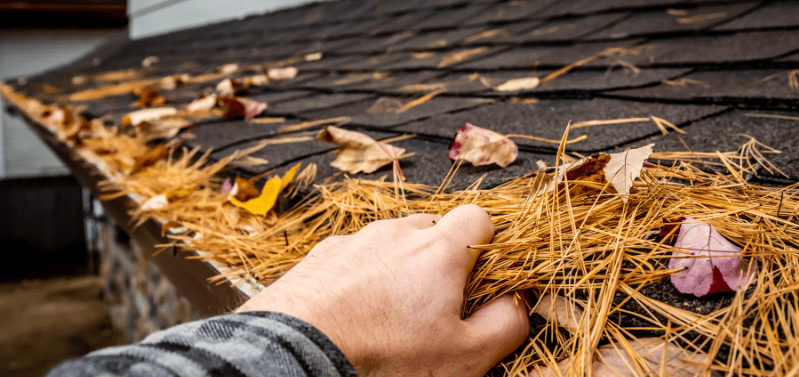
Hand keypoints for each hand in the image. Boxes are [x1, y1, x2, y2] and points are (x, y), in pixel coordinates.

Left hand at [236, 204, 528, 375]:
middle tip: (434, 304)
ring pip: (391, 242)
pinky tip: (353, 313)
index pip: (478, 217)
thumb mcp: (464, 356)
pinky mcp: (320, 256)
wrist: (297, 356)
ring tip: (388, 314)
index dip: (486, 245)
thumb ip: (505, 325)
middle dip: (440, 259)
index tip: (479, 278)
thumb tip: (518, 305)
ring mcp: (355, 241)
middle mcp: (395, 233)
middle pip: (432, 228)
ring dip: (398, 268)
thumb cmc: (382, 357)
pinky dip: (360, 277)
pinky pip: (353, 256)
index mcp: (437, 250)